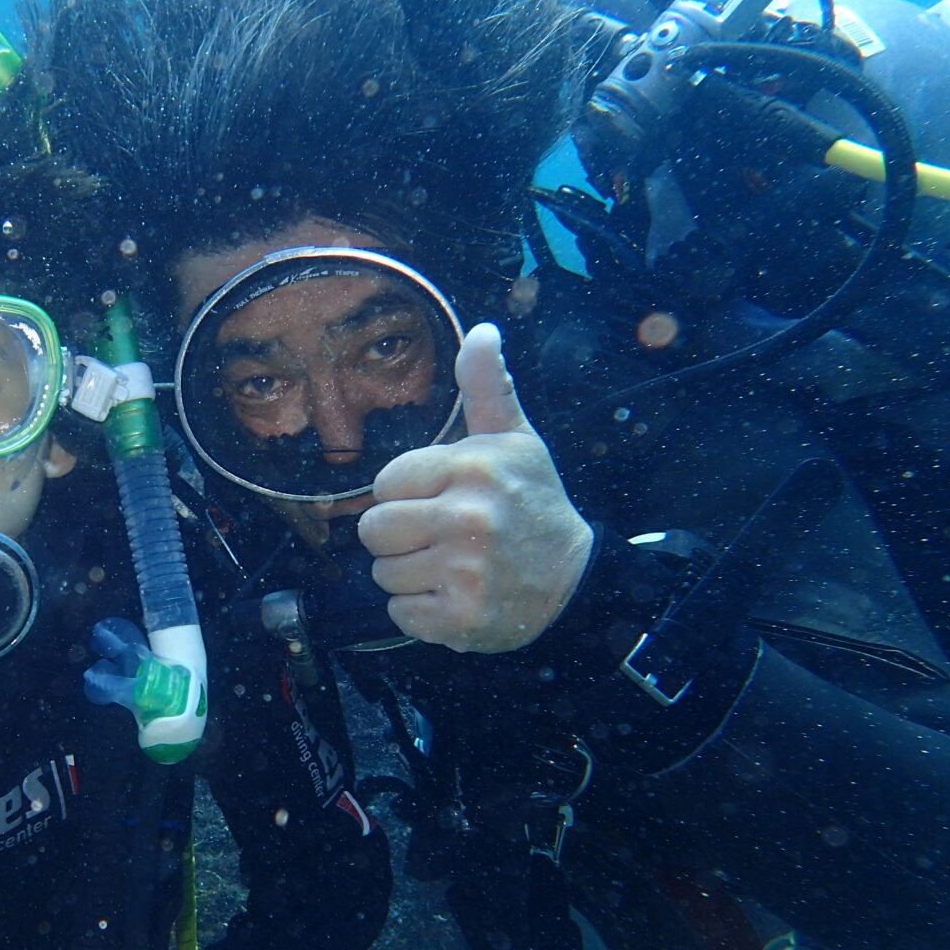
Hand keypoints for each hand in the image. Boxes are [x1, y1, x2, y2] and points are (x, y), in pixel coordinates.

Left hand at [357, 323, 592, 652]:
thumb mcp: (516, 441)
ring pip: (383, 574)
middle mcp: (467, 518)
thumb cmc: (534, 504)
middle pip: (374, 530)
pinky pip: (400, 614)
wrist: (575, 581)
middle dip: (397, 537)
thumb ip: (488, 387)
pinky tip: (454, 597)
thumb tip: (481, 331)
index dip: (404, 495)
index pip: (385, 483)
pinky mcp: (461, 618)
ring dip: (408, 576)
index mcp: (472, 468)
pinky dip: (421, 613)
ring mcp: (464, 572)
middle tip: (437, 539)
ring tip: (449, 568)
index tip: (437, 501)